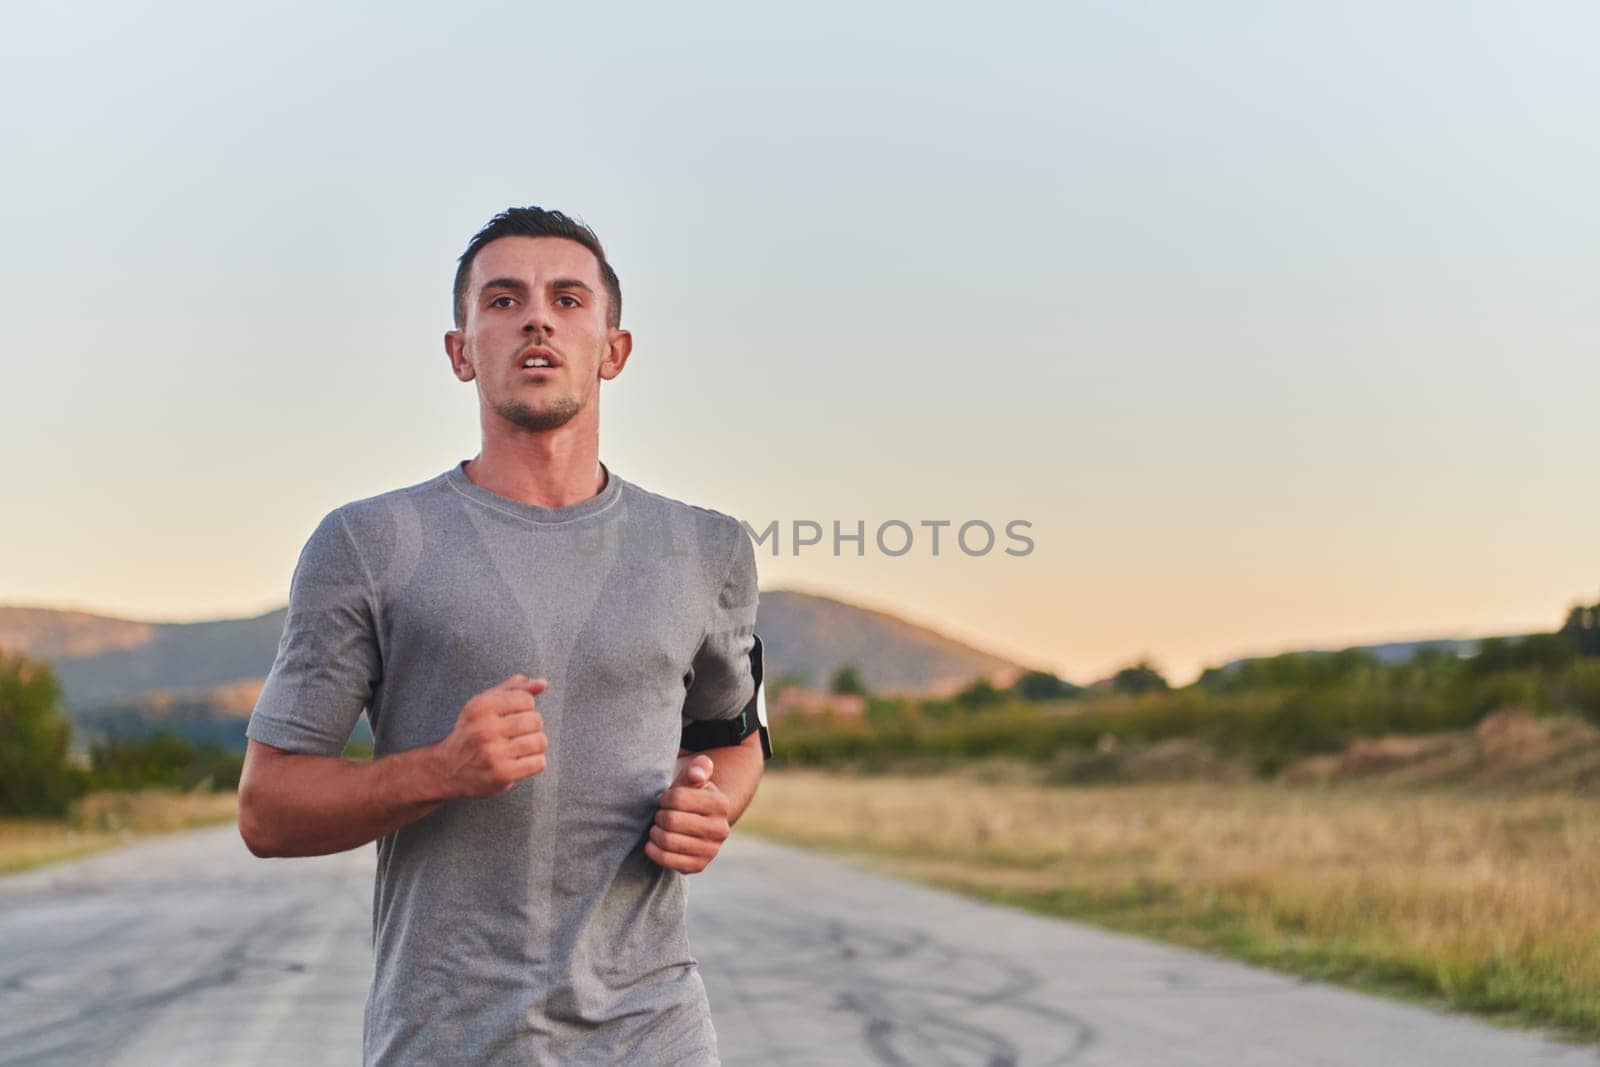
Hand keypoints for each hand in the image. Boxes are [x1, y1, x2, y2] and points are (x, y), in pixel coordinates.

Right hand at [434, 675, 548, 798]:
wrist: (448, 769)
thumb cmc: (472, 732)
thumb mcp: (485, 704)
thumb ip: (514, 689)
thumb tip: (542, 683)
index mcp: (481, 707)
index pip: (526, 700)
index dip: (525, 708)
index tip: (513, 716)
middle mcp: (485, 729)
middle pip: (535, 720)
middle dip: (532, 727)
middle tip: (517, 734)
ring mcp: (493, 753)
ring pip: (540, 742)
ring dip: (535, 746)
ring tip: (519, 748)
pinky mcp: (501, 774)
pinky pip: (538, 763)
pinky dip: (534, 763)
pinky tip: (520, 762)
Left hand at [645, 753, 730, 873]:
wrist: (697, 824)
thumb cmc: (689, 797)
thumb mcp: (693, 779)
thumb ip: (697, 768)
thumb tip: (697, 774)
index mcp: (720, 804)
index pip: (677, 798)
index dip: (665, 798)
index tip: (666, 799)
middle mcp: (721, 830)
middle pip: (671, 821)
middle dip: (659, 816)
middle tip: (661, 815)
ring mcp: (711, 850)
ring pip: (667, 841)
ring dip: (655, 832)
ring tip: (658, 827)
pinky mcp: (698, 866)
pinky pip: (665, 859)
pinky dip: (653, 849)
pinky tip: (655, 842)